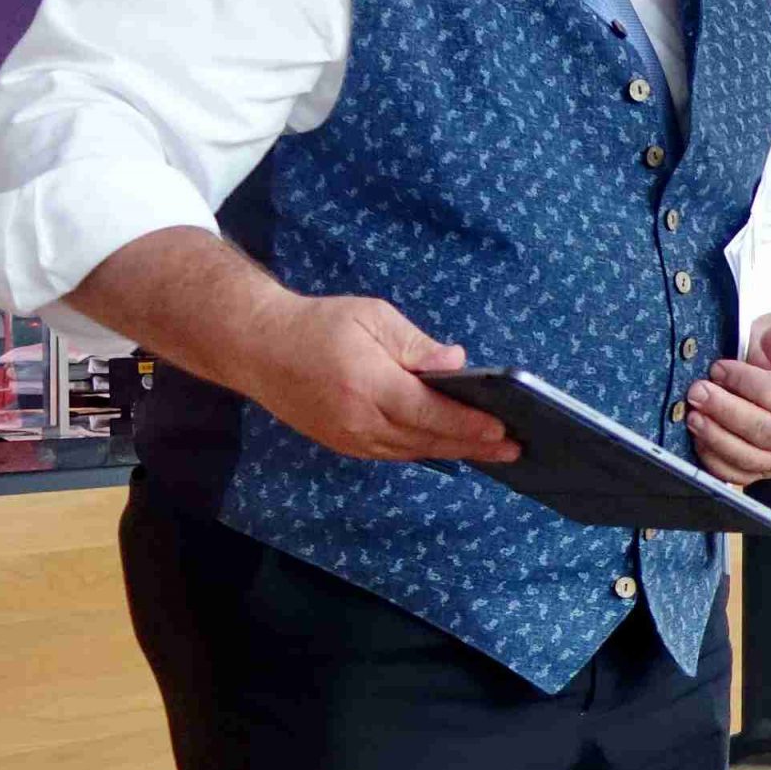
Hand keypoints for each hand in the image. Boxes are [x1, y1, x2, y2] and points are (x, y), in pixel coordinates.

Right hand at [240, 293, 517, 463]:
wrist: (258, 348)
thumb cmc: (318, 324)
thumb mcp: (372, 317)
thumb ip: (416, 345)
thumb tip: (455, 364)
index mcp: (368, 384)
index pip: (431, 412)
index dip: (469, 424)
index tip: (503, 429)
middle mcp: (359, 420)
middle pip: (426, 439)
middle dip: (473, 445)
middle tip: (513, 449)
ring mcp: (349, 438)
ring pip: (411, 451)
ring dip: (453, 452)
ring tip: (492, 451)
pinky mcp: (342, 444)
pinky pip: (392, 452)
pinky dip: (424, 449)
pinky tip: (449, 445)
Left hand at [686, 312, 770, 484]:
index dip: (743, 381)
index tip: (718, 368)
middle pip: (760, 429)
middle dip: (724, 410)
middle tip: (697, 392)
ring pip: (747, 457)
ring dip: (715, 437)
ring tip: (693, 416)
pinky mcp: (760, 473)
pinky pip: (735, 475)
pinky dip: (714, 460)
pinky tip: (698, 439)